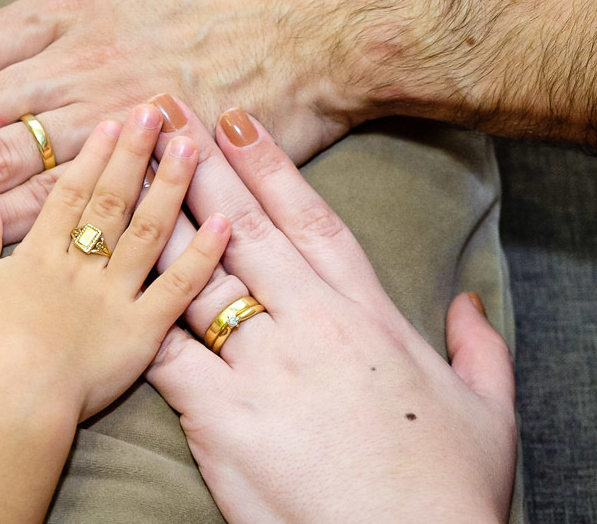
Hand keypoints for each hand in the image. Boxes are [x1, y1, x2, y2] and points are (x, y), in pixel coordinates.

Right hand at [0, 103, 228, 420]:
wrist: (8, 403)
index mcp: (41, 255)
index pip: (72, 193)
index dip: (93, 155)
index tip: (113, 120)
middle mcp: (83, 266)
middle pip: (113, 200)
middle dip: (135, 153)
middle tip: (156, 111)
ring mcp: (117, 296)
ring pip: (148, 232)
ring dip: (171, 187)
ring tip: (191, 147)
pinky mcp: (144, 332)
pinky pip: (178, 289)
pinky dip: (202, 256)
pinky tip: (224, 223)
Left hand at [144, 97, 516, 522]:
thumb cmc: (449, 490)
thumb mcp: (487, 410)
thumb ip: (479, 348)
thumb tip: (470, 304)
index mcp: (369, 317)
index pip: (313, 221)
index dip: (272, 166)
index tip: (238, 120)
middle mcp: (313, 327)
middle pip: (246, 228)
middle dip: (201, 165)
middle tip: (165, 110)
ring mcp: (265, 369)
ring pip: (198, 277)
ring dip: (159, 221)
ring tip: (127, 173)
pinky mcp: (224, 420)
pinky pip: (171, 355)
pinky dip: (141, 318)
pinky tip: (109, 284)